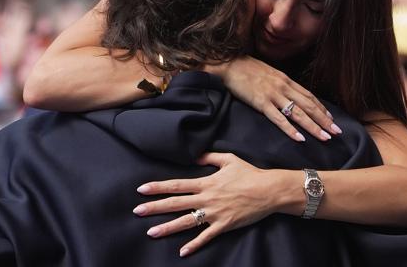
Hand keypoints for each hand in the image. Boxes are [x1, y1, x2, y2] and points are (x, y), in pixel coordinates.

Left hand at [133, 153, 285, 256]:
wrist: (269, 190)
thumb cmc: (249, 173)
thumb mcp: (229, 159)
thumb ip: (209, 157)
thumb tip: (195, 156)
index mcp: (206, 182)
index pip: (177, 185)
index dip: (158, 187)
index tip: (142, 189)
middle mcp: (207, 199)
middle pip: (176, 203)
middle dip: (155, 207)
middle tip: (137, 211)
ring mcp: (214, 213)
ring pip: (186, 221)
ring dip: (167, 227)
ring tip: (151, 232)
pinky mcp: (224, 225)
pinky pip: (206, 237)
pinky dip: (194, 245)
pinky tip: (182, 251)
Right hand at [209, 57, 339, 141]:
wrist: (229, 64)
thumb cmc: (246, 69)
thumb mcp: (268, 74)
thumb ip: (280, 84)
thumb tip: (289, 94)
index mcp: (286, 80)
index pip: (309, 96)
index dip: (322, 108)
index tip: (332, 119)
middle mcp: (283, 87)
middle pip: (309, 106)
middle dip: (324, 120)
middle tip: (337, 132)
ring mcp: (273, 95)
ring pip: (298, 113)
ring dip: (313, 127)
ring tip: (325, 137)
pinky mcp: (261, 102)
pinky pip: (279, 119)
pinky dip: (290, 130)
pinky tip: (300, 139)